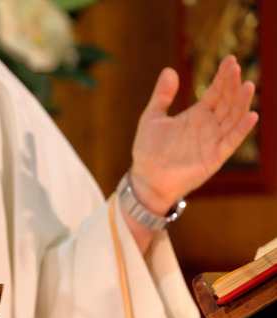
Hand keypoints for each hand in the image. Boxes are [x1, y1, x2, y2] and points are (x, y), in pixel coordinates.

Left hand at [130, 55, 257, 215]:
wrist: (146, 178)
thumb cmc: (148, 150)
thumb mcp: (152, 117)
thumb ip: (162, 95)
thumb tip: (169, 70)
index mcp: (196, 115)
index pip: (216, 92)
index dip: (223, 77)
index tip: (230, 61)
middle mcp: (209, 126)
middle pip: (227, 101)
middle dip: (233, 85)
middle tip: (236, 68)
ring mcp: (213, 141)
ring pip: (233, 118)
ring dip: (242, 103)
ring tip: (248, 86)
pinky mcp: (215, 157)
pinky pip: (232, 141)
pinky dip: (242, 129)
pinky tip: (251, 115)